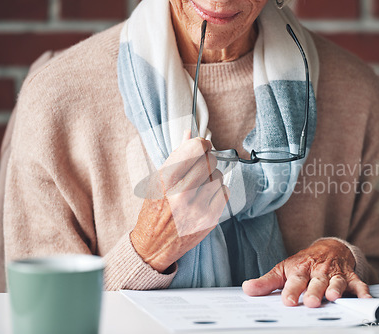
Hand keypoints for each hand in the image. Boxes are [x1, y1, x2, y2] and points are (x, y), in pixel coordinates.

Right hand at [130, 130, 229, 272]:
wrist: (154, 245)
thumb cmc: (154, 210)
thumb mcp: (157, 180)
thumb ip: (176, 156)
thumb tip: (190, 133)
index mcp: (165, 180)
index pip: (195, 148)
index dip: (201, 144)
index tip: (202, 145)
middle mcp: (181, 194)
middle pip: (209, 160)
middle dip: (206, 159)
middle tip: (199, 166)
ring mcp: (197, 208)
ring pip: (218, 175)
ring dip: (212, 176)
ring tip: (199, 185)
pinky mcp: (209, 219)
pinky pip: (224, 191)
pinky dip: (217, 191)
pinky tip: (205, 197)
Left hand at [242, 239, 370, 307]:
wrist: (329, 248)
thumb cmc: (304, 263)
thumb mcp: (284, 269)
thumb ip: (267, 282)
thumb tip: (247, 289)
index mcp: (300, 270)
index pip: (294, 281)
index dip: (291, 291)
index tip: (287, 301)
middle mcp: (318, 272)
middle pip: (316, 282)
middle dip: (314, 292)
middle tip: (310, 302)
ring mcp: (335, 274)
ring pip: (336, 282)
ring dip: (335, 289)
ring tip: (333, 297)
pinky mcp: (350, 277)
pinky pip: (359, 284)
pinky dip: (363, 292)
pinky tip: (366, 299)